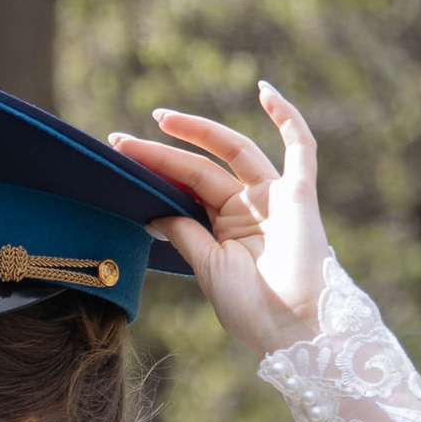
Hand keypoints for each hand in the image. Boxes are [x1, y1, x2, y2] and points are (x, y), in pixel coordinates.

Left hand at [108, 87, 325, 355]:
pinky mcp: (300, 194)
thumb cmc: (253, 308)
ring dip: (199, 131)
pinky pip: (301, 147)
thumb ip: (184, 234)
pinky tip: (265, 91)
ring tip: (161, 118)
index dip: (156, 170)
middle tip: (121, 141)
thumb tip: (153, 212)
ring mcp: (275, 198)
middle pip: (202, 166)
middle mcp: (251, 207)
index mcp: (228, 227)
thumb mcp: (206, 267)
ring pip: (235, 151)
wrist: (293, 329)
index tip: (119, 156)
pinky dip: (287, 117)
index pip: (187, 186)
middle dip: (162, 151)